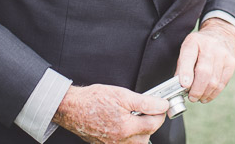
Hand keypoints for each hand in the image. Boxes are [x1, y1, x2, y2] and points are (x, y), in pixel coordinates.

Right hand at [52, 84, 167, 143]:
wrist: (72, 108)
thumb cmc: (93, 100)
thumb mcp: (122, 95)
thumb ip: (145, 102)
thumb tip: (161, 105)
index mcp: (126, 128)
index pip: (154, 124)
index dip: (160, 112)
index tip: (161, 104)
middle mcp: (121, 141)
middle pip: (148, 136)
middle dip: (151, 122)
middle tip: (148, 108)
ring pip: (138, 142)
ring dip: (142, 130)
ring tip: (136, 116)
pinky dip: (131, 136)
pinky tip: (126, 124)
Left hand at [175, 17, 234, 104]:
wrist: (220, 33)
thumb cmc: (200, 45)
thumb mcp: (187, 48)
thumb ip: (182, 66)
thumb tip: (179, 87)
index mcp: (194, 41)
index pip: (189, 57)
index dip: (186, 72)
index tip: (184, 85)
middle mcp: (209, 46)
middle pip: (204, 72)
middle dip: (196, 90)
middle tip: (191, 97)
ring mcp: (222, 55)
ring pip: (214, 81)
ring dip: (205, 93)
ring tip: (198, 97)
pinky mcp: (231, 63)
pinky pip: (222, 83)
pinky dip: (213, 93)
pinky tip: (207, 96)